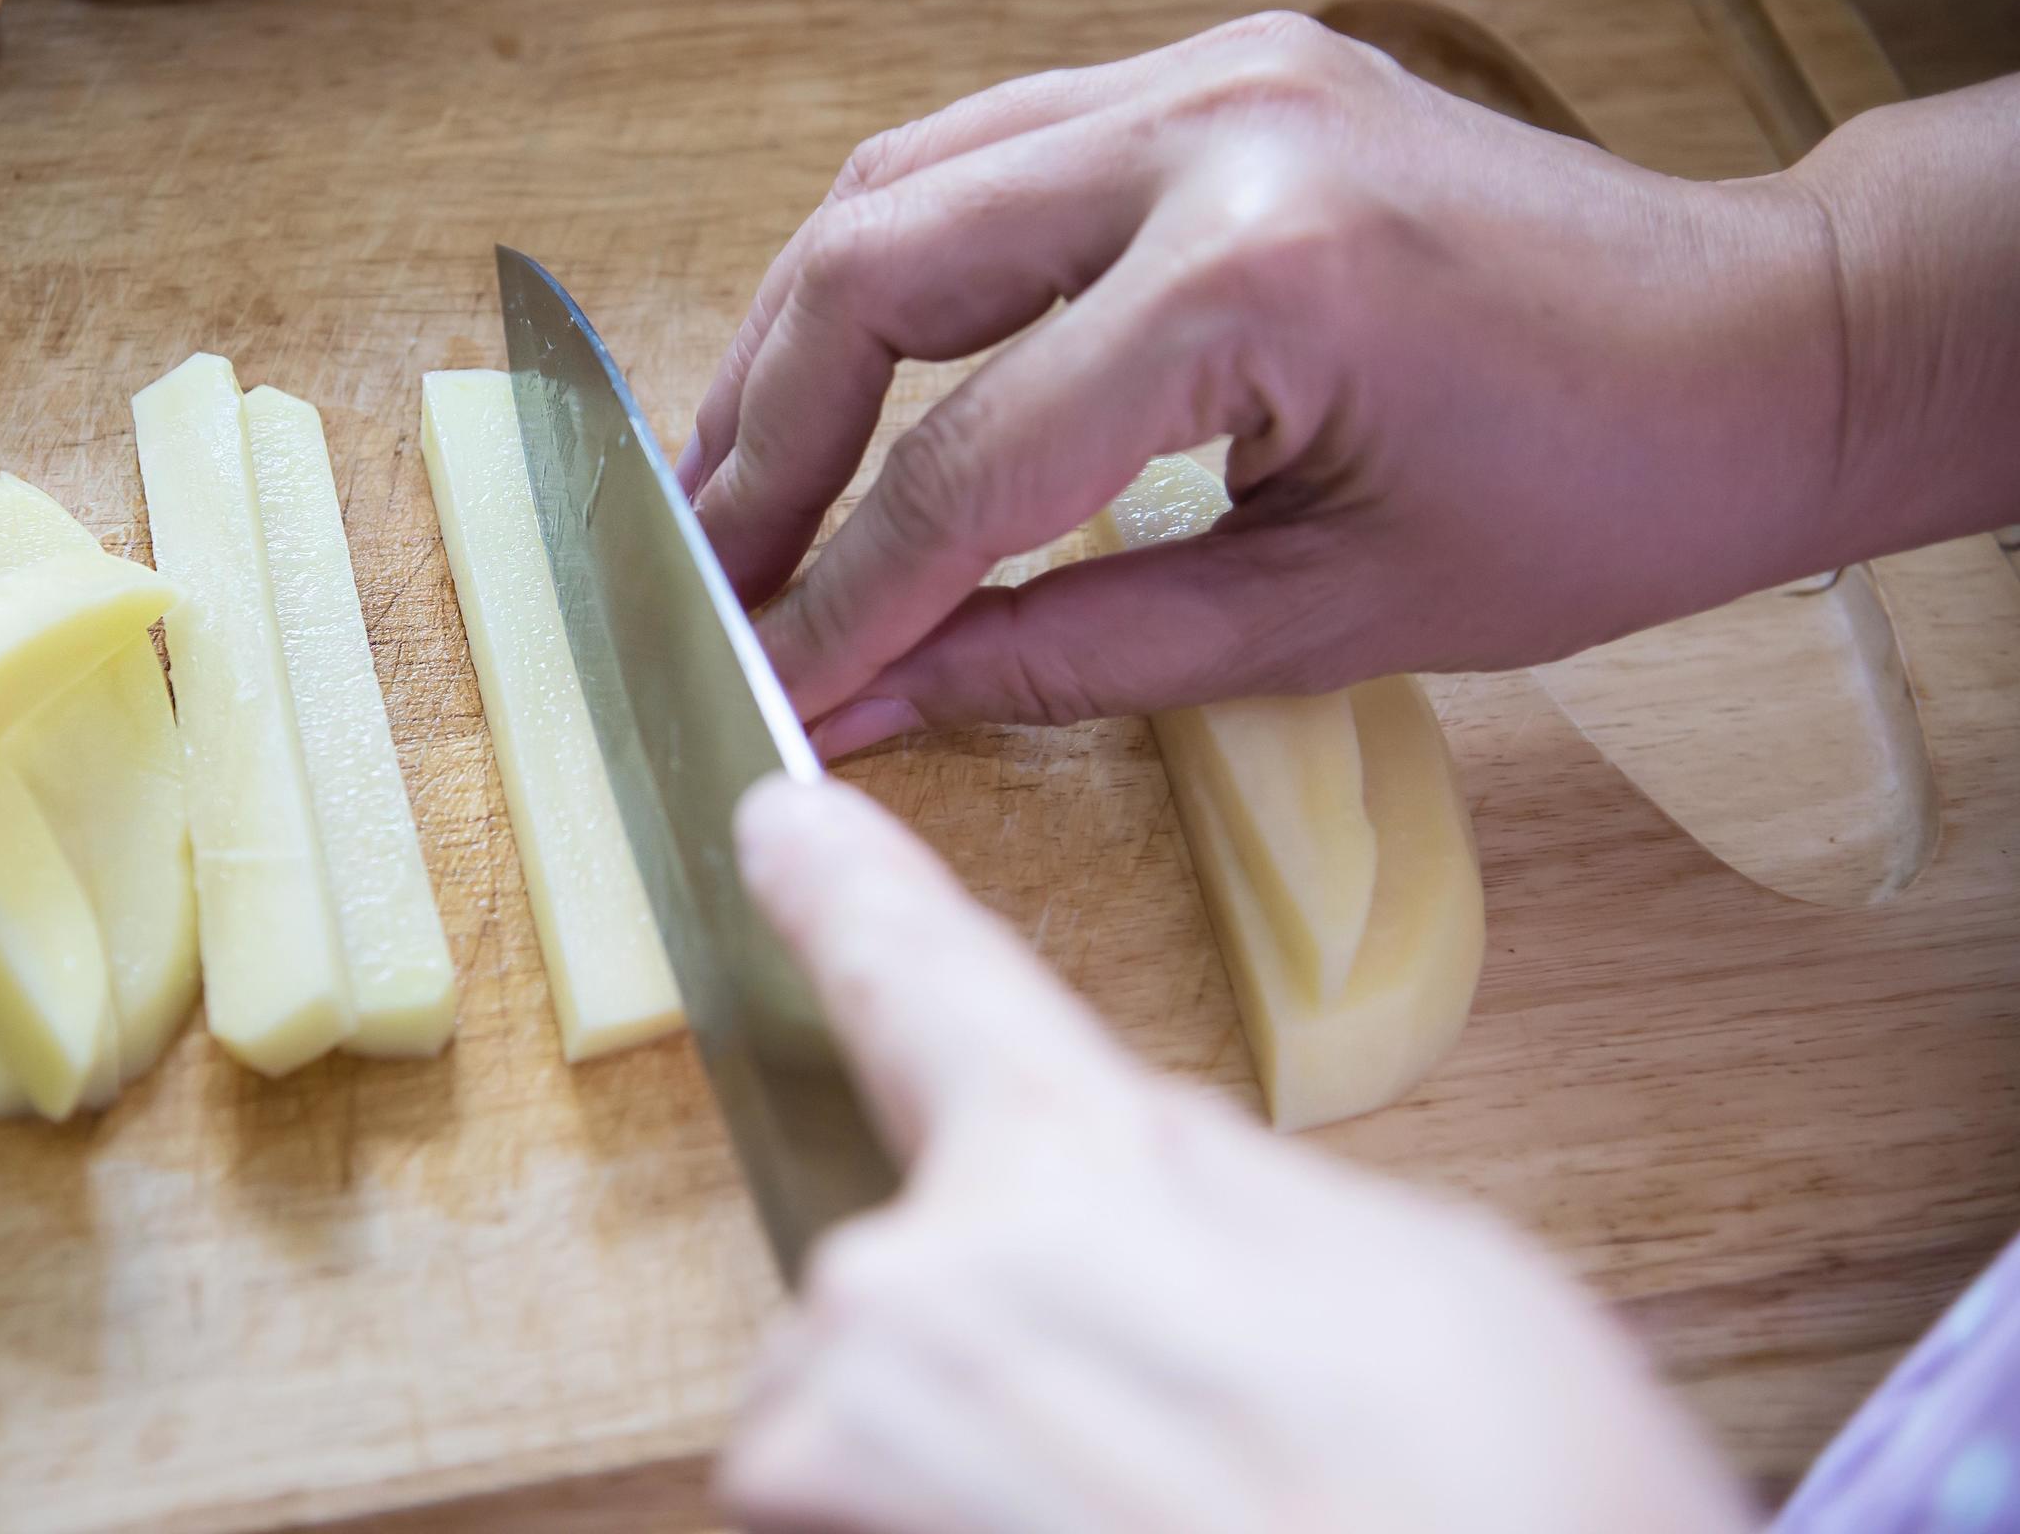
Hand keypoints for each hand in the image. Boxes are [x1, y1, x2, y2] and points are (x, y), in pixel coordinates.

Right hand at [677, 13, 2019, 746]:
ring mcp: (1206, 67)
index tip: (760, 686)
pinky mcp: (1212, 62)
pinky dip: (890, 265)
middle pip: (875, 268)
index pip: (970, 459)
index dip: (843, 593)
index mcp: (1263, 278)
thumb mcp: (1327, 617)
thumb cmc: (1599, 501)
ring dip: (799, 341)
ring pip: (901, 182)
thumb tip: (870, 701)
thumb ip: (1069, 649)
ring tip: (736, 484)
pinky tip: (850, 370)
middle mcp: (1210, 130)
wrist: (1765, 339)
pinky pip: (981, 148)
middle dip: (762, 443)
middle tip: (704, 576)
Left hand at [718, 775, 1751, 1533]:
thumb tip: (1133, 1170)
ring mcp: (854, 1438)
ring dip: (987, 1455)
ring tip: (1167, 1510)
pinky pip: (858, 1507)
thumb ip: (1225, 1191)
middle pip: (915, 1260)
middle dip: (1027, 1329)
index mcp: (1077, 1159)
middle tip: (1195, 1430)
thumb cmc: (1514, 1514)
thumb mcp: (1431, 1278)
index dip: (846, 892)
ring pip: (875, 1407)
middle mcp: (917, 1284)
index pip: (920, 972)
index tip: (775, 825)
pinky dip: (963, 1520)